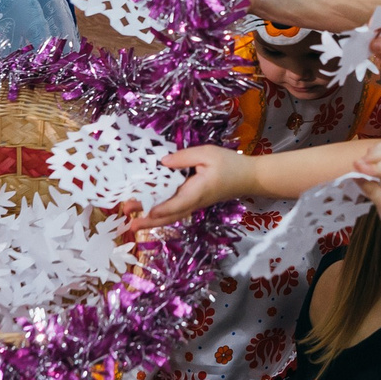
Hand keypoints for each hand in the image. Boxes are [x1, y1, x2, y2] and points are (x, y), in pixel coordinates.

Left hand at [134, 146, 253, 228]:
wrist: (249, 178)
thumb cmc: (230, 164)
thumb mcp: (208, 154)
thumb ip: (185, 157)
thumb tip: (163, 162)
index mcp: (198, 190)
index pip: (178, 203)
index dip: (162, 208)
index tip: (148, 211)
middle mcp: (194, 202)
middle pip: (170, 216)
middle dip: (150, 221)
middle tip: (131, 225)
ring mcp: (194, 205)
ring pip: (172, 216)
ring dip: (153, 221)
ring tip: (134, 224)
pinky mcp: (195, 203)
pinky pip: (176, 211)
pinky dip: (161, 215)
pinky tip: (149, 213)